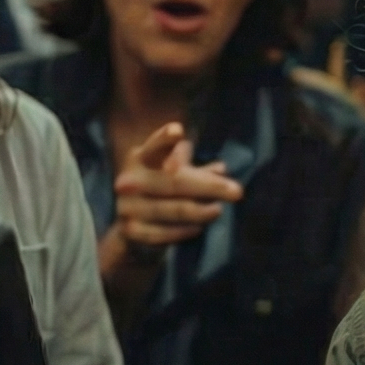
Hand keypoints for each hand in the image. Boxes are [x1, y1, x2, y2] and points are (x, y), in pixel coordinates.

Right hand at [97, 122, 243, 283]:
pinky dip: (184, 230)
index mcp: (141, 158)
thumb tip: (221, 169)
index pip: (154, 146)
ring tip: (218, 210)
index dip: (164, 139)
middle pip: (174, 181)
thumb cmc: (163, 191)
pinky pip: (162, 232)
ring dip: (199, 211)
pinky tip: (199, 228)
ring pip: (172, 208)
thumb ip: (198, 171)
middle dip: (209, 186)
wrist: (134, 226)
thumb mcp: (177, 174)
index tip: (178, 132)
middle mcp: (130, 179)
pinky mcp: (130, 230)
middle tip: (236, 191)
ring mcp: (127, 205)